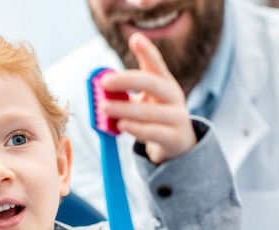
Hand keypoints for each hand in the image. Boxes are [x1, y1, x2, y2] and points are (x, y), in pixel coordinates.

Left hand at [98, 32, 195, 163]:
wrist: (178, 142)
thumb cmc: (154, 116)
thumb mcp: (142, 101)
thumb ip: (124, 94)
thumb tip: (100, 86)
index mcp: (164, 82)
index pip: (156, 64)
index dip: (147, 51)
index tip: (134, 39)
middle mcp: (173, 96)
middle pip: (152, 83)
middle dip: (127, 81)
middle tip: (104, 82)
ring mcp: (176, 117)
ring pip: (149, 112)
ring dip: (124, 109)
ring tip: (104, 107)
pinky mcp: (174, 137)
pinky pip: (154, 132)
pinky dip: (137, 129)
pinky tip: (121, 125)